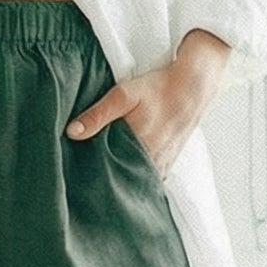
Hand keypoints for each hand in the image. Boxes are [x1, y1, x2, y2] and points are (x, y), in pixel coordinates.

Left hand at [65, 31, 229, 176]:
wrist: (193, 87)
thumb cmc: (159, 88)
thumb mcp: (124, 95)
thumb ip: (98, 114)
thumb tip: (72, 132)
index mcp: (139, 146)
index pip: (108, 169)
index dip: (92, 172)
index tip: (78, 172)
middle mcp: (152, 160)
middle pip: (122, 176)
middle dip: (105, 177)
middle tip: (88, 176)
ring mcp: (162, 163)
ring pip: (136, 179)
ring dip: (122, 177)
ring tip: (104, 176)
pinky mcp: (168, 162)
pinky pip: (150, 177)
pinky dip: (138, 176)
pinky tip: (127, 171)